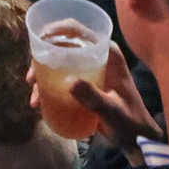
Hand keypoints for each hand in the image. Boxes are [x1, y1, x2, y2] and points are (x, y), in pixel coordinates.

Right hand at [28, 40, 160, 158]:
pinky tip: (39, 103)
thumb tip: (70, 83)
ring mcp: (89, 69)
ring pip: (58, 62)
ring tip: (35, 98)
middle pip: (63, 45)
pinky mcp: (84, 83)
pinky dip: (48, 87)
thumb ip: (94, 98)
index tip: (38, 42)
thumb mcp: (112, 110)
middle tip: (32, 78)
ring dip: (42, 75)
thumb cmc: (129, 121)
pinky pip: (60, 77)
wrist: (136, 139)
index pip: (78, 30)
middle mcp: (96, 56)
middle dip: (42, 58)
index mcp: (107, 53)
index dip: (55, 30)